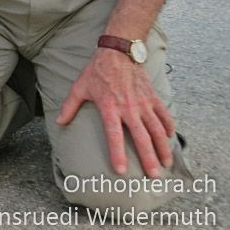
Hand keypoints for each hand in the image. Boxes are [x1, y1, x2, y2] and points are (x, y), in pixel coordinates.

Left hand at [56, 48, 174, 177]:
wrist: (118, 52)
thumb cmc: (96, 71)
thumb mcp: (79, 87)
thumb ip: (69, 106)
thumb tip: (59, 122)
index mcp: (109, 107)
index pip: (114, 135)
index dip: (117, 153)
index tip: (121, 171)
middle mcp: (129, 108)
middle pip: (141, 138)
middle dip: (148, 158)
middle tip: (153, 176)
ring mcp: (143, 103)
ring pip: (156, 129)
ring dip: (162, 148)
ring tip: (166, 164)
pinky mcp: (152, 97)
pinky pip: (164, 115)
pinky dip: (168, 126)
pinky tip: (169, 138)